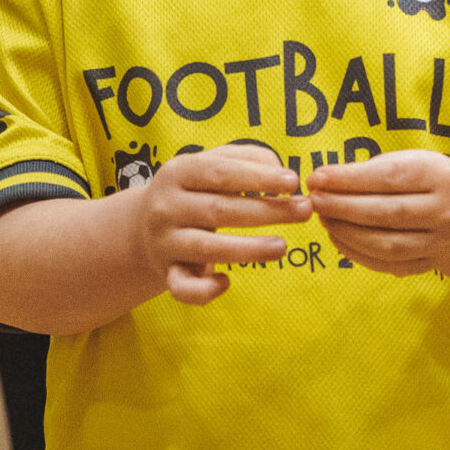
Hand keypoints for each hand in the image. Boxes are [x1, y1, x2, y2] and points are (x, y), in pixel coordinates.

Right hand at [134, 145, 313, 304]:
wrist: (145, 223)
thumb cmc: (197, 187)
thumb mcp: (215, 162)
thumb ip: (249, 158)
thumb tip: (281, 172)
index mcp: (179, 172)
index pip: (221, 173)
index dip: (258, 177)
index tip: (293, 182)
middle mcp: (166, 207)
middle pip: (219, 210)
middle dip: (266, 211)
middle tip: (305, 210)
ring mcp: (165, 242)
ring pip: (206, 248)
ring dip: (248, 250)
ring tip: (282, 247)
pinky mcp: (167, 272)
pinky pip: (182, 288)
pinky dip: (204, 290)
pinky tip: (227, 282)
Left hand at [307, 149, 449, 276]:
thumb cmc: (420, 179)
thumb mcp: (405, 162)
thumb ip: (366, 171)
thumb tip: (321, 183)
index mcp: (443, 176)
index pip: (390, 177)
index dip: (349, 179)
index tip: (317, 177)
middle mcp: (448, 211)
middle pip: (388, 212)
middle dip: (343, 207)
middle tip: (314, 201)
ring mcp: (441, 241)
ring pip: (387, 244)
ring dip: (346, 232)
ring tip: (324, 218)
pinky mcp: (429, 263)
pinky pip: (387, 264)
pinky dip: (356, 253)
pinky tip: (338, 238)